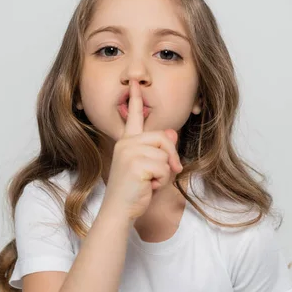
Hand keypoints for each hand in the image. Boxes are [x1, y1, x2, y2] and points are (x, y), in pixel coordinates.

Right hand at [101, 79, 182, 221]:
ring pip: (165, 155)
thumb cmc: (133, 191)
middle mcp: (126, 143)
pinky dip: (161, 181)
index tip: (135, 81)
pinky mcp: (136, 164)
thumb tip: (172, 134)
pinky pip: (164, 167)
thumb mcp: (149, 168)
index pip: (134, 116)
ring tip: (148, 182)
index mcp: (127, 141)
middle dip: (170, 157)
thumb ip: (160, 150)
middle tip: (164, 174)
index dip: (135, 98)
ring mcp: (129, 152)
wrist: (119, 210)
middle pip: (163, 137)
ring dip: (164, 173)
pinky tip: (147, 187)